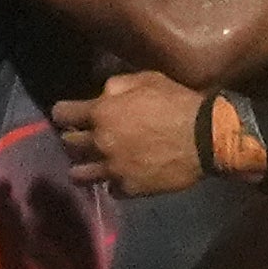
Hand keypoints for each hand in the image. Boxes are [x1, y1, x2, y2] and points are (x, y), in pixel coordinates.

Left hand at [55, 69, 220, 196]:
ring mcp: (112, 169)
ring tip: (92, 165)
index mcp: (101, 112)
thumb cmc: (178, 103)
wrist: (205, 138)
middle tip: (83, 138)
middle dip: (73, 139)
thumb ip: (117, 85)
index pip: (62, 114)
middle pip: (69, 144)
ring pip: (80, 175)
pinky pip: (110, 189)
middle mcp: (100, 142)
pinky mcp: (128, 188)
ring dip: (83, 167)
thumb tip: (102, 94)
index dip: (64, 113)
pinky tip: (121, 176)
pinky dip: (113, 182)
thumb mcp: (148, 79)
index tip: (68, 115)